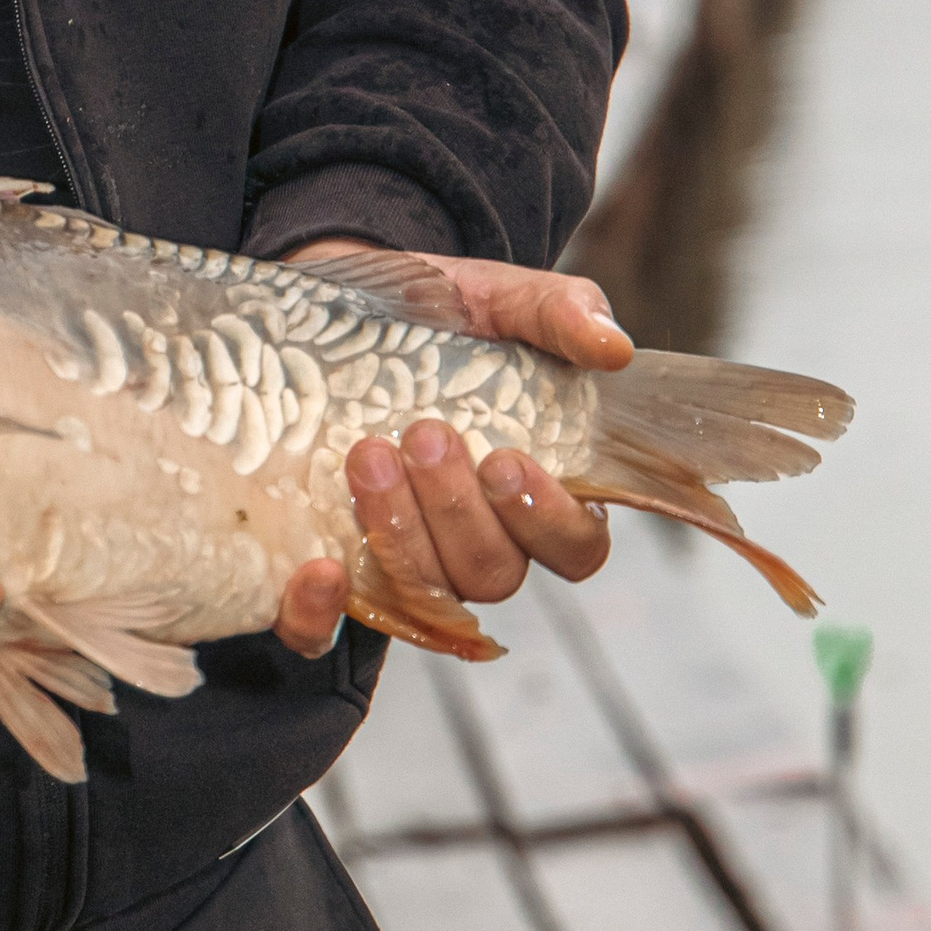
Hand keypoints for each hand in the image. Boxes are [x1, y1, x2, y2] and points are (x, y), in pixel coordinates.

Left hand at [270, 243, 625, 658]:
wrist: (339, 303)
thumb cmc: (441, 315)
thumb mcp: (502, 298)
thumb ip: (562, 314)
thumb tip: (613, 348)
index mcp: (536, 491)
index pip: (575, 548)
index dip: (550, 523)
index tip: (506, 461)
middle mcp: (475, 539)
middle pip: (492, 573)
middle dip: (457, 511)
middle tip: (424, 435)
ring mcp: (404, 559)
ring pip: (422, 592)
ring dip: (399, 533)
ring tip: (368, 454)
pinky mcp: (329, 566)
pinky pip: (323, 632)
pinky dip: (318, 617)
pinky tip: (317, 569)